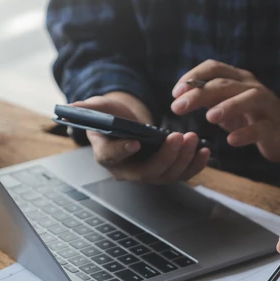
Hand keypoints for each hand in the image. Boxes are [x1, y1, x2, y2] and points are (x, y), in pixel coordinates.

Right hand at [74, 92, 209, 183]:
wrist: (127, 124)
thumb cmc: (111, 117)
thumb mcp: (99, 108)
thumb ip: (89, 108)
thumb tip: (74, 105)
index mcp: (105, 155)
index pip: (111, 157)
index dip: (122, 151)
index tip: (135, 141)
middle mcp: (127, 170)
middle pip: (147, 172)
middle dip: (165, 157)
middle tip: (178, 137)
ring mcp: (148, 173)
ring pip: (167, 175)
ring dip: (183, 159)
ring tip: (193, 139)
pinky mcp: (165, 171)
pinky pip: (181, 174)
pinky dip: (195, 165)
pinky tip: (205, 151)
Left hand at [171, 60, 279, 162]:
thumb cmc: (254, 117)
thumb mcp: (229, 106)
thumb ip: (209, 100)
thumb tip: (180, 98)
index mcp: (239, 79)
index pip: (214, 67)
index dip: (193, 77)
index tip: (175, 93)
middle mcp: (252, 87)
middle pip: (225, 84)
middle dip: (200, 94)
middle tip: (178, 107)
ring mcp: (267, 106)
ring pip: (249, 99)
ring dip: (228, 106)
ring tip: (210, 117)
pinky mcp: (276, 127)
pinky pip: (262, 128)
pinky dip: (246, 134)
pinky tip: (232, 141)